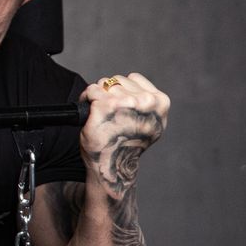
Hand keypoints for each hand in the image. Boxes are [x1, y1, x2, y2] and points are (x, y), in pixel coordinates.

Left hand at [80, 72, 168, 194]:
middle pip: (117, 81)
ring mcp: (126, 103)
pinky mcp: (106, 106)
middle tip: (108, 114)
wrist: (114, 165)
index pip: (133, 79)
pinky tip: (91, 113)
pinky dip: (86, 99)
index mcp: (160, 102)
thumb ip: (149, 106)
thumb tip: (142, 93)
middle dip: (108, 93)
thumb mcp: (150, 123)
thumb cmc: (128, 145)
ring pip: (104, 83)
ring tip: (100, 114)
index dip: (122, 90)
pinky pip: (91, 90)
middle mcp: (145, 101)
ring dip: (97, 96)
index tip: (119, 106)